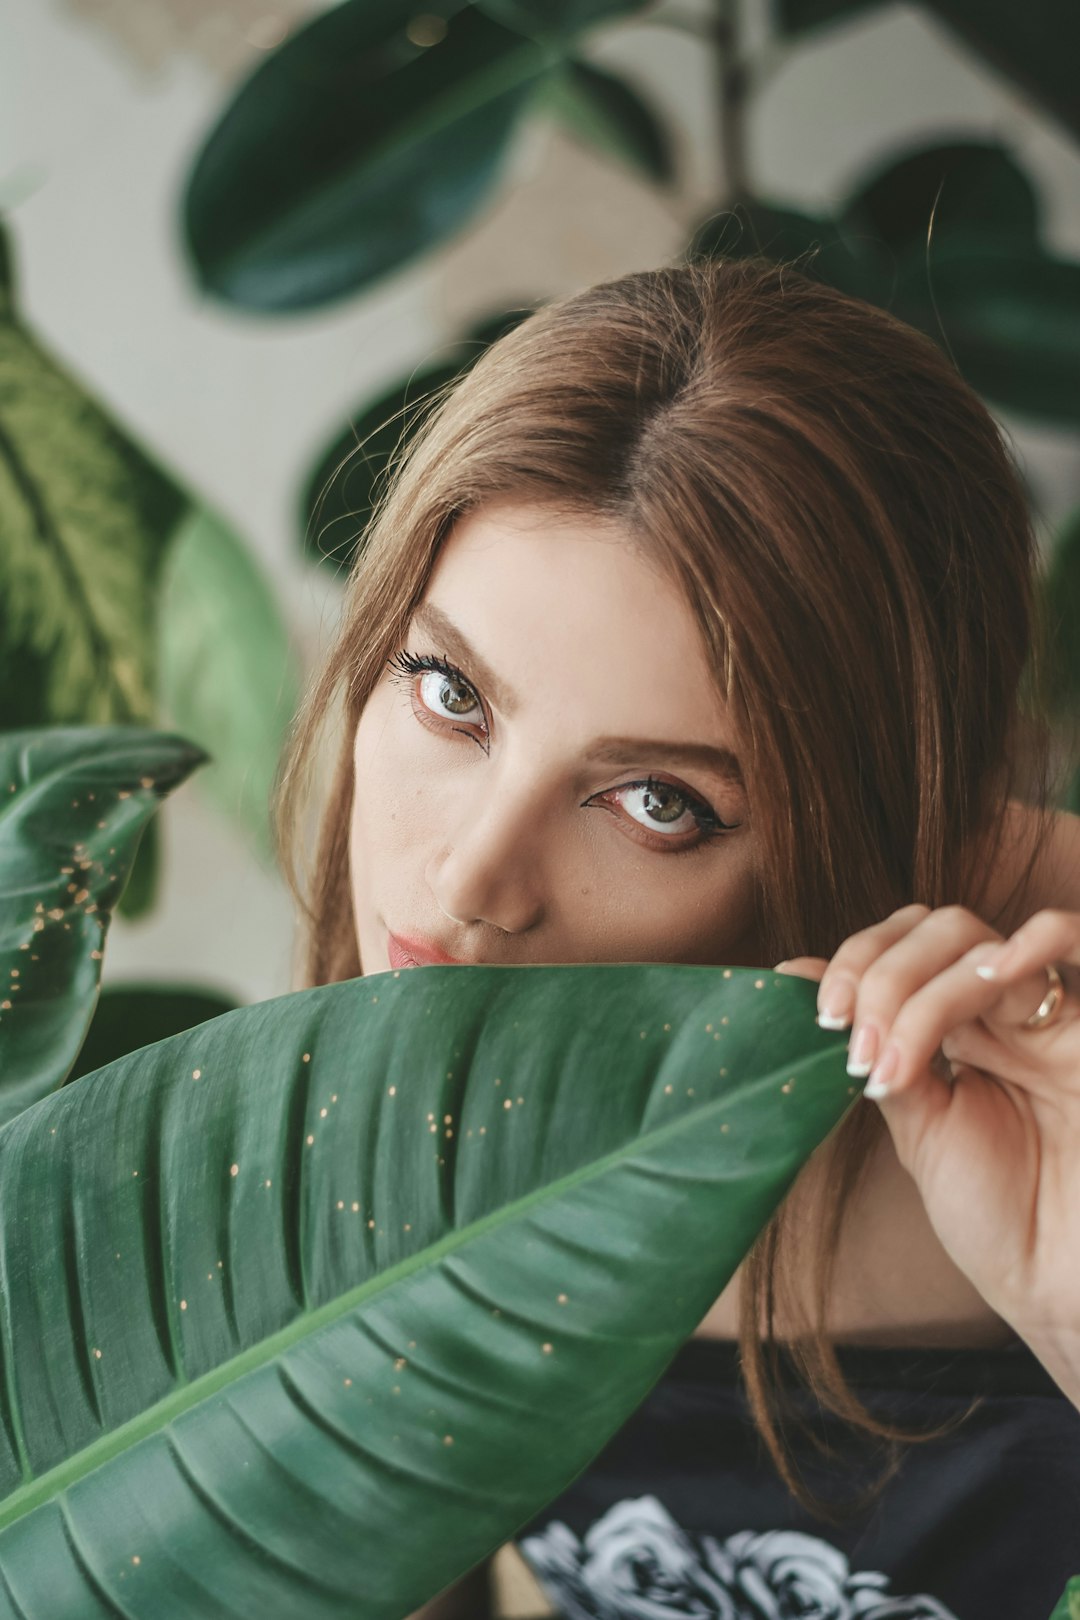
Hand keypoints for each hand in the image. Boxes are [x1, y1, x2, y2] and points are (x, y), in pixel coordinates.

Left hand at [777, 905, 1079, 1400]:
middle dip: (877, 973)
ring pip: (975, 942)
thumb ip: (876, 1051)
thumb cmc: (998, 1218)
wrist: (1059, 1283)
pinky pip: (1077, 942)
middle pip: (933, 929)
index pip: (900, 944)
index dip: (852, 963)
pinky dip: (1037, 938)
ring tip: (893, 1057)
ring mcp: (1049, 1016)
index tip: (818, 1017)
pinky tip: (992, 972)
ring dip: (916, 985)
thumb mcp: (919, 1129)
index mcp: (956, 1027)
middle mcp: (1002, 1011)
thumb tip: (794, 975)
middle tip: (850, 1038)